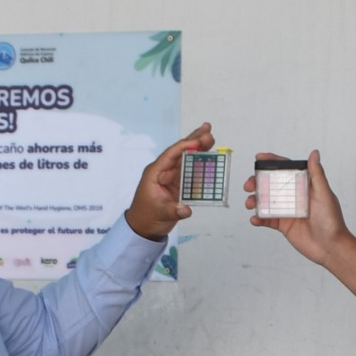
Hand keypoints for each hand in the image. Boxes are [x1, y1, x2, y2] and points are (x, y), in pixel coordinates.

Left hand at [125, 123, 213, 240]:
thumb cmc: (146, 217)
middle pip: (180, 152)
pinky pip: (191, 170)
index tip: (199, 141)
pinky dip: (200, 162)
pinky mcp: (178, 184)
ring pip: (187, 158)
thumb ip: (174, 211)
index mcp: (155, 172)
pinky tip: (209, 155)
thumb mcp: (159, 213)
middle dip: (194, 140)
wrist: (144, 227)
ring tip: (211, 137)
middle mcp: (164, 170)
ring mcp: (172, 176)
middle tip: (208, 128)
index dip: (185, 146)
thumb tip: (187, 210)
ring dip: (199, 148)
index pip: (171, 155)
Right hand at [244, 150, 350, 265]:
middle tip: (249, 185)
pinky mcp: (283, 225)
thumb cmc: (331, 221)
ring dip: (255, 200)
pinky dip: (258, 219)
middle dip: (257, 183)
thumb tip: (314, 153)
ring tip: (250, 203)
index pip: (286, 170)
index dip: (272, 162)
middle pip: (271, 185)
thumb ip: (316, 174)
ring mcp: (287, 211)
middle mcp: (294, 196)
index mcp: (303, 186)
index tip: (259, 158)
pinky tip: (255, 219)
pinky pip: (267, 220)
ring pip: (266, 202)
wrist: (330, 248)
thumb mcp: (324, 194)